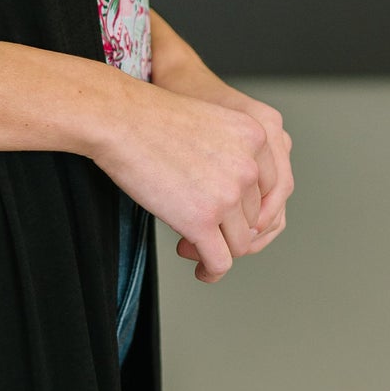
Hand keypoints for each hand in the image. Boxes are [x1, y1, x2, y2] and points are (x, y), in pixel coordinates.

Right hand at [86, 73, 285, 283]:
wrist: (119, 119)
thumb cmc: (151, 118)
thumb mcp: (211, 123)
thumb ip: (233, 154)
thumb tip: (235, 200)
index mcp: (257, 137)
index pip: (271, 188)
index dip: (247, 207)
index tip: (229, 215)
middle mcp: (250, 166)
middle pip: (253, 216)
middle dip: (228, 228)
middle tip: (202, 230)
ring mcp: (228, 195)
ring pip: (240, 243)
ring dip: (219, 250)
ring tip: (192, 247)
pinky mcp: (202, 220)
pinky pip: (220, 261)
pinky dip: (212, 271)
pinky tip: (201, 271)